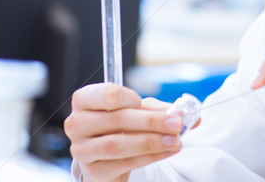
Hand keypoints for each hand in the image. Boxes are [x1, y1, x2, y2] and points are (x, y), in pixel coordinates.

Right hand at [64, 83, 183, 181]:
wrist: (106, 155)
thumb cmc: (121, 125)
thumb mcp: (138, 110)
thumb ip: (159, 108)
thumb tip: (186, 113)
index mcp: (86, 99)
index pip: (108, 94)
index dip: (132, 98)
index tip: (148, 102)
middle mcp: (77, 123)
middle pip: (117, 120)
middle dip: (152, 122)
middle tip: (177, 123)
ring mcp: (82, 149)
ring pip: (118, 144)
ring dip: (151, 142)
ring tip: (175, 140)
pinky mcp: (92, 170)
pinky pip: (123, 163)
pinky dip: (149, 157)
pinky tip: (167, 151)